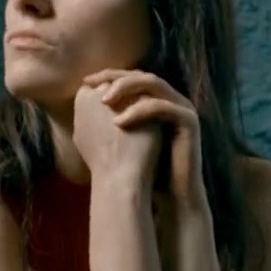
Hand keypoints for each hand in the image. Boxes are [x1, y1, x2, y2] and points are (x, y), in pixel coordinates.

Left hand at [86, 69, 203, 207]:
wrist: (172, 196)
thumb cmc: (147, 171)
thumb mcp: (122, 140)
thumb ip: (110, 121)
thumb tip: (82, 107)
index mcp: (157, 100)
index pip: (132, 78)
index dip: (108, 76)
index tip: (84, 82)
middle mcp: (171, 99)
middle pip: (141, 75)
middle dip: (115, 77)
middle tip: (92, 84)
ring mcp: (182, 108)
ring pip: (153, 84)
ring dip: (126, 89)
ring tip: (104, 102)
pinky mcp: (189, 121)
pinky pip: (162, 106)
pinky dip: (139, 111)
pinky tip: (118, 122)